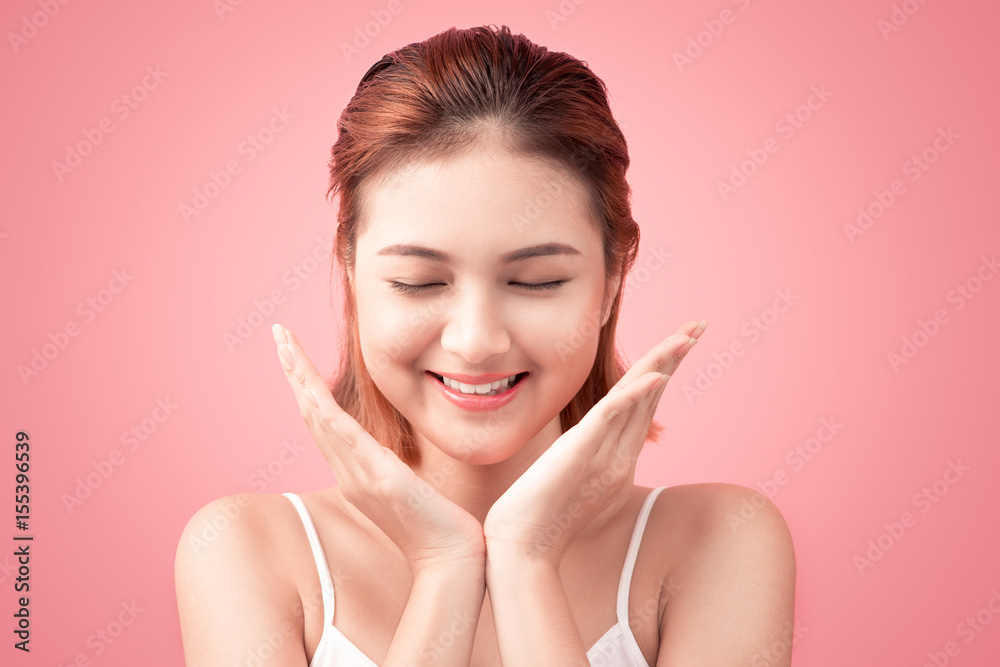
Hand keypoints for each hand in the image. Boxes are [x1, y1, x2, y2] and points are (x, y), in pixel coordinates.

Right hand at [271, 324, 485, 573]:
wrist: (452, 561)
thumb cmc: (440, 527)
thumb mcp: (410, 488)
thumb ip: (394, 468)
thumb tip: (393, 455)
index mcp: (356, 472)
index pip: (324, 419)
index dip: (306, 384)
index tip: (295, 352)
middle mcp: (349, 472)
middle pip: (311, 412)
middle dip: (295, 370)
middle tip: (278, 334)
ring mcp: (360, 476)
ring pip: (319, 418)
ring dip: (300, 378)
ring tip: (285, 343)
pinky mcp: (380, 480)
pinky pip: (344, 440)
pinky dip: (323, 411)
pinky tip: (309, 388)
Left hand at [483, 320, 707, 564]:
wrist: (523, 548)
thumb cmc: (539, 516)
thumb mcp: (570, 478)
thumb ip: (585, 458)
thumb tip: (587, 442)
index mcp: (617, 456)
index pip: (646, 403)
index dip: (665, 368)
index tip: (682, 339)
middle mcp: (619, 453)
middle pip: (652, 395)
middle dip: (675, 356)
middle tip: (699, 324)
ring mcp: (605, 455)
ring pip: (640, 401)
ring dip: (663, 365)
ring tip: (685, 337)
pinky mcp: (582, 454)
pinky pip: (612, 420)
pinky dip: (634, 396)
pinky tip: (653, 376)